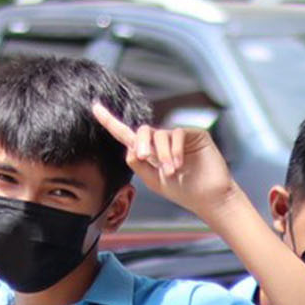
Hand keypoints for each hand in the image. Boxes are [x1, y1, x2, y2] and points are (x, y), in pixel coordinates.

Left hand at [91, 101, 238, 217]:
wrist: (209, 197)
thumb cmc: (183, 191)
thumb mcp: (153, 181)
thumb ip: (138, 164)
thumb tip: (130, 146)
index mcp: (150, 153)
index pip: (126, 135)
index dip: (110, 121)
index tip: (95, 108)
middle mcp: (163, 142)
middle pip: (143, 131)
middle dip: (141, 143)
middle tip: (144, 156)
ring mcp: (179, 137)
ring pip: (160, 134)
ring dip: (163, 154)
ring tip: (172, 171)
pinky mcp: (195, 134)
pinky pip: (177, 133)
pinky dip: (175, 150)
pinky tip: (180, 164)